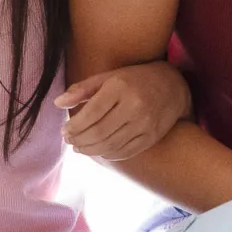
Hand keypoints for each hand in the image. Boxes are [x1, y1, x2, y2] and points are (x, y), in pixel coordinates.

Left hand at [56, 62, 191, 160]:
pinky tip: (99, 150)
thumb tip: (57, 103)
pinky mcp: (152, 136)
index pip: (90, 114)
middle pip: (99, 132)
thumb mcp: (109, 76)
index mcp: (120, 87)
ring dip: (90, 150)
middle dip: (79, 140)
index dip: (74, 126)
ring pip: (110, 145)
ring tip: (80, 147)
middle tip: (70, 141)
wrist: (173, 86)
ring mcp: (145, 123)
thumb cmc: (134, 79)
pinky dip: (108, 154)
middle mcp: (134, 105)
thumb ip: (83, 89)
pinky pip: (125, 152)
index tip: (64, 131)